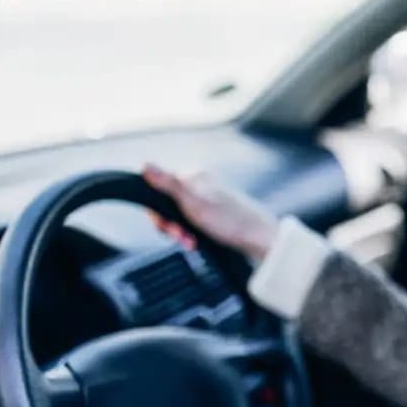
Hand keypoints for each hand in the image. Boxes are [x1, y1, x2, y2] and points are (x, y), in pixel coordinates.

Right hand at [142, 164, 278, 260]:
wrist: (260, 239)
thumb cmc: (230, 221)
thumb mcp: (193, 202)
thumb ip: (168, 183)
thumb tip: (145, 165)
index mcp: (194, 176)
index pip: (157, 188)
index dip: (157, 211)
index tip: (166, 225)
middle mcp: (201, 184)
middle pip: (167, 204)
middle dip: (171, 225)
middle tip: (182, 237)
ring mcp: (207, 199)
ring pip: (179, 216)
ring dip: (181, 233)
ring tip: (192, 242)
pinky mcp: (214, 214)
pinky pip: (192, 224)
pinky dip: (191, 234)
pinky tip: (198, 241)